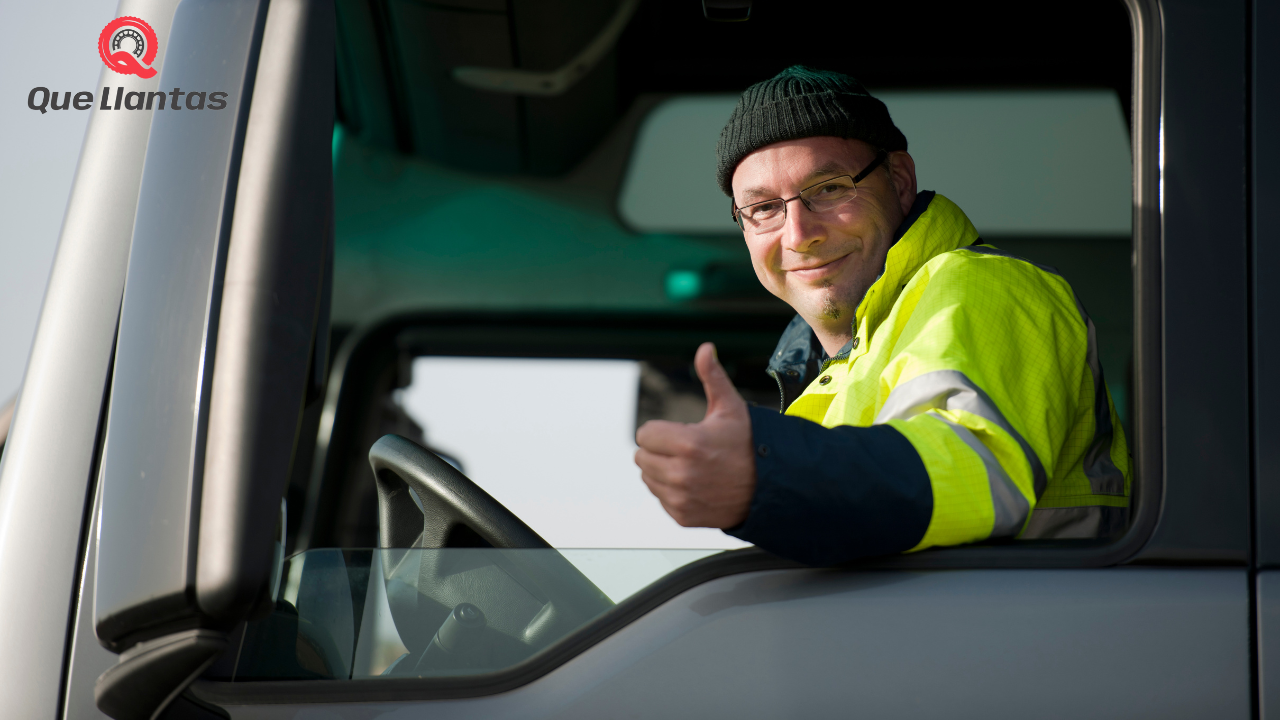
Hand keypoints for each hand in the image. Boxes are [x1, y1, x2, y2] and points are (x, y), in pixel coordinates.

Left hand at [635, 342, 755, 527]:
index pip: (644, 434)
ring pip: (648, 478)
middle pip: (642, 456)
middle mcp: (681, 474)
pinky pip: (661, 498)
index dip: (661, 430)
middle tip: (688, 450)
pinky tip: (696, 484)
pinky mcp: (683, 516)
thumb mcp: (731, 408)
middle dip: (660, 450)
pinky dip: (673, 492)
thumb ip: (711, 377)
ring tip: (693, 466)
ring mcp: (681, 498)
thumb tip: (704, 348)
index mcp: (688, 444)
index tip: (681, 433)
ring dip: (663, 470)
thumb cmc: (749, 444)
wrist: (771, 486)